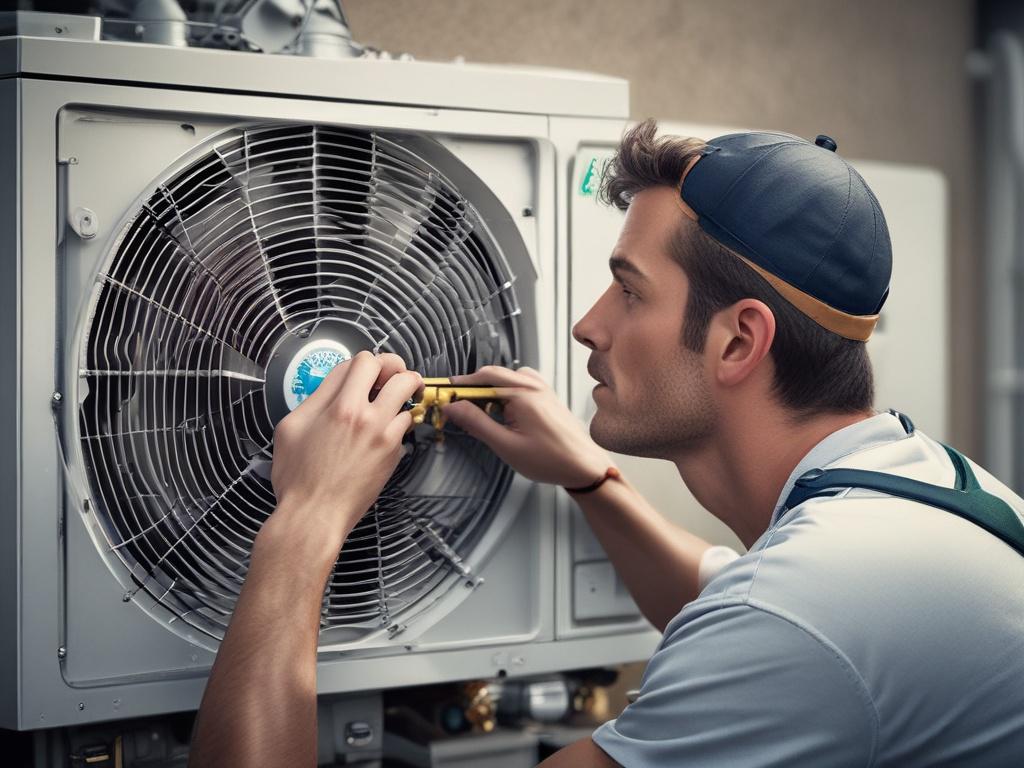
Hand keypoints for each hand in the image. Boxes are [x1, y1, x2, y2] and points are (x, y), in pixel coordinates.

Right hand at [269, 351, 421, 547]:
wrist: (314, 515)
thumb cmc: (297, 477)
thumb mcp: (291, 427)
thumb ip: (315, 398)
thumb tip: (335, 382)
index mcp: (338, 405)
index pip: (362, 361)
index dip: (364, 362)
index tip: (364, 372)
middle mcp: (365, 415)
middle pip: (396, 370)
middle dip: (396, 367)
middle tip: (391, 376)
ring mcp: (383, 434)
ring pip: (409, 395)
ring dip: (403, 394)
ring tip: (393, 400)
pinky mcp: (393, 453)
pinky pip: (406, 424)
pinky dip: (399, 421)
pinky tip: (386, 429)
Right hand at [441, 365, 613, 487]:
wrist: (584, 467)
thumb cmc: (550, 460)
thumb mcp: (506, 445)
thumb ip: (477, 423)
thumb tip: (453, 407)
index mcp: (522, 394)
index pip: (481, 379)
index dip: (459, 387)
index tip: (444, 396)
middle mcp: (533, 385)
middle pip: (492, 374)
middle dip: (471, 387)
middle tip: (455, 404)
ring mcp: (542, 388)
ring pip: (506, 377)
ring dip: (488, 388)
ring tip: (478, 411)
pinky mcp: (546, 395)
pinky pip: (519, 384)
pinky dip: (504, 391)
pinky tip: (501, 410)